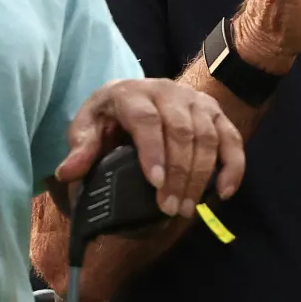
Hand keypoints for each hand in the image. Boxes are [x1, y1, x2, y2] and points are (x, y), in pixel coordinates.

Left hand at [58, 79, 245, 217]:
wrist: (140, 93)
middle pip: (181, 131)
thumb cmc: (110, 116)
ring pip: (207, 137)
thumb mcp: (88, 125)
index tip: (155, 183)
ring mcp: (195, 102)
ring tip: (187, 209)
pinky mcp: (215, 113)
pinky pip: (231, 138)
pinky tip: (224, 193)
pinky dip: (233, 166)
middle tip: (171, 209)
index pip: (146, 119)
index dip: (153, 150)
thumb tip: (68, 172)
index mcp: (132, 93)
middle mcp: (167, 92)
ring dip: (201, 176)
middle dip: (178, 173)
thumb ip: (80, 147)